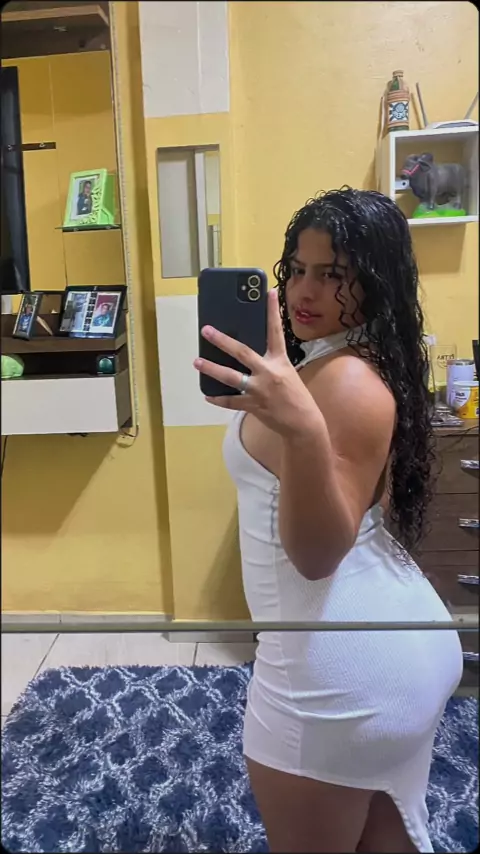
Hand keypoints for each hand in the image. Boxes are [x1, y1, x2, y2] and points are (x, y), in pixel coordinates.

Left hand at [193, 289, 321, 437]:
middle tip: (206, 330)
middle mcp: (268, 372)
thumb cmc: (296, 396)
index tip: (268, 292)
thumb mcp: (287, 373)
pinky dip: (218, 399)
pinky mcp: (254, 405)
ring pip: (231, 377)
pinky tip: (207, 395)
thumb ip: (269, 363)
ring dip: (212, 368)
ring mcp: (260, 389)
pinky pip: (231, 401)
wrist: (304, 422)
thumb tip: (247, 355)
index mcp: (280, 360)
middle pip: (242, 352)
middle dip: (222, 340)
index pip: (276, 331)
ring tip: (197, 362)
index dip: (272, 311)